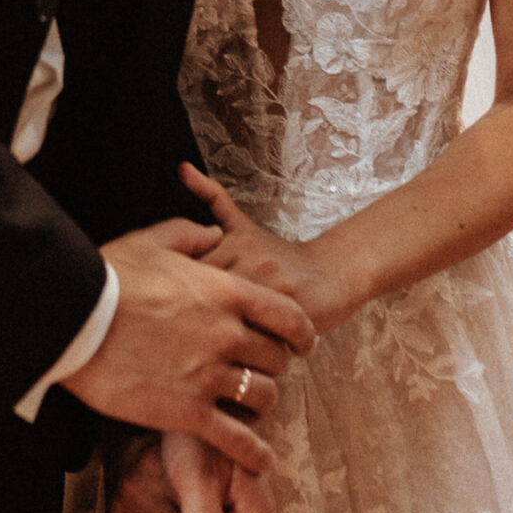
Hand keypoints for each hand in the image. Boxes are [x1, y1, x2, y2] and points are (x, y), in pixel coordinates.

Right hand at [60, 219, 311, 473]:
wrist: (72, 320)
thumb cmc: (107, 278)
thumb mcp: (151, 241)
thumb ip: (189, 234)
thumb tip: (212, 233)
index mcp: (223, 292)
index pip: (286, 315)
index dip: (301, 332)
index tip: (303, 343)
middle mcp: (225, 334)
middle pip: (276, 358)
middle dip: (274, 365)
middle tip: (260, 371)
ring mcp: (208, 375)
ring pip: (262, 396)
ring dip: (260, 402)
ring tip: (251, 407)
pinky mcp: (186, 412)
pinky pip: (235, 439)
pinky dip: (253, 452)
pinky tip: (260, 460)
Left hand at [183, 165, 354, 334]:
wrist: (331, 273)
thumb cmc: (280, 255)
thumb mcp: (242, 225)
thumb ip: (211, 198)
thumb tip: (180, 166)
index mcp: (234, 241)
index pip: (188, 272)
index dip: (180, 292)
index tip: (182, 303)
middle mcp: (251, 259)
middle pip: (204, 295)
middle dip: (194, 313)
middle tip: (191, 327)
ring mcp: (270, 285)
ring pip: (226, 317)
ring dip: (217, 333)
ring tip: (214, 340)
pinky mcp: (288, 309)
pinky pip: (253, 334)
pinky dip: (243, 344)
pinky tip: (240, 346)